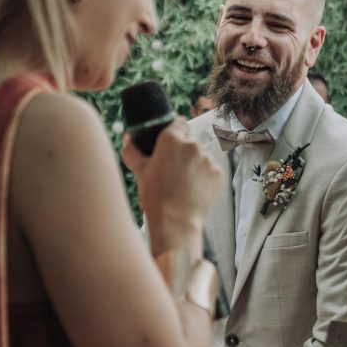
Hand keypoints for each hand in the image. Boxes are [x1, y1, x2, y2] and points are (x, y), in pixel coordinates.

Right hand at [122, 120, 221, 256]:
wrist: (175, 222)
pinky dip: (203, 176)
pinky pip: (210, 169)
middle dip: (182, 152)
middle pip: (189, 141)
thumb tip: (129, 138)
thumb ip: (133, 151)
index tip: (169, 146)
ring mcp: (207, 159)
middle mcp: (192, 145)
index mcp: (171, 139)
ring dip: (193, 164)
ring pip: (200, 156)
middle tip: (172, 170)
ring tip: (182, 183)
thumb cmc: (155, 196)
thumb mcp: (139, 171)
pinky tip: (192, 189)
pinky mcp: (217, 173)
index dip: (174, 133)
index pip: (178, 123)